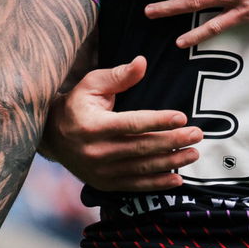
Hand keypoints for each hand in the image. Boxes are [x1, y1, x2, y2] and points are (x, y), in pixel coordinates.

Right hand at [42, 57, 201, 190]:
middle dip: (173, 141)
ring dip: (171, 162)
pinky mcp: (104, 183)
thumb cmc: (76, 105)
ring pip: (142, 168)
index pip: (131, 124)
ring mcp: (100, 171)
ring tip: (193, 153)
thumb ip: (119, 75)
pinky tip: (177, 178)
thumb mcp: (92, 84)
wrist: (51, 137)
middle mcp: (96, 151)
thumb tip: (143, 62)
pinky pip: (135, 186)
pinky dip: (157, 184)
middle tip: (197, 134)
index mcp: (92, 125)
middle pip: (142, 147)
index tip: (182, 117)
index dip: (158, 121)